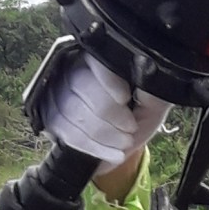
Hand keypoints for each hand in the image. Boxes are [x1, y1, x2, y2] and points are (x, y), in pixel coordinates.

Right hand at [42, 53, 169, 168]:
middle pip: (81, 85)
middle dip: (110, 113)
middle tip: (131, 128)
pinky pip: (66, 132)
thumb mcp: (155, 99)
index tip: (124, 98)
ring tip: (125, 143)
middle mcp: (74, 66)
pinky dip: (92, 147)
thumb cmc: (143, 106)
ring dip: (102, 133)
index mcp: (101, 55)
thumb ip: (152, 93)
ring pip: (71, 111)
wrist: (129, 130)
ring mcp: (58, 91)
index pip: (95, 60)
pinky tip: (114, 155)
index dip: (107, 80)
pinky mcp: (54, 117)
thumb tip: (144, 91)